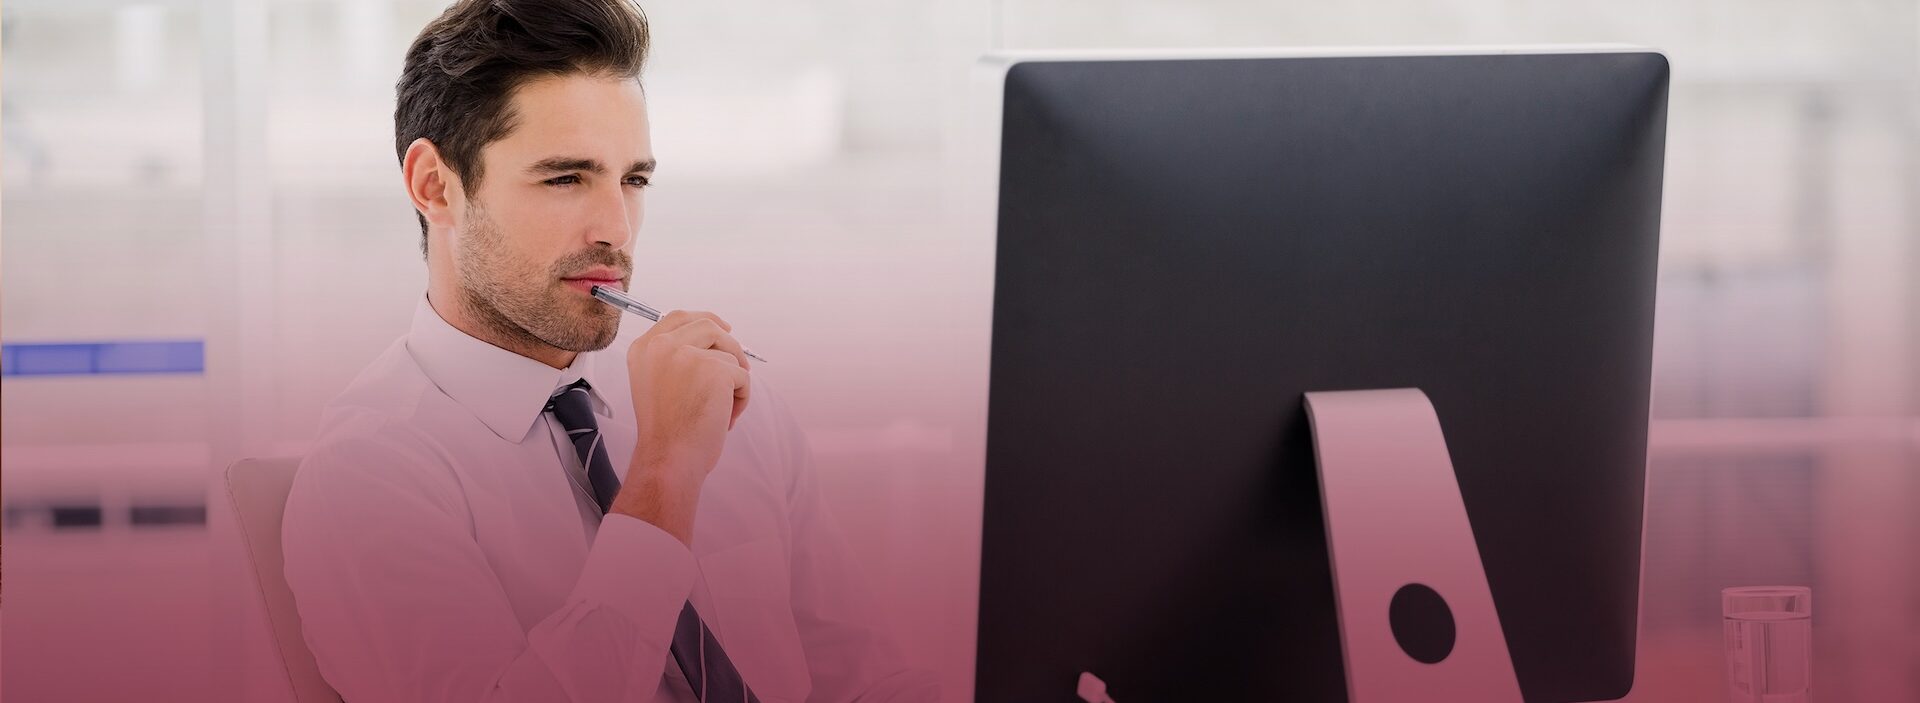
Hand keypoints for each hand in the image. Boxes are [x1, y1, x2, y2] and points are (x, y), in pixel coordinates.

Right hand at [611, 310, 750, 544]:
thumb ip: (673, 358)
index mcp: (644, 348)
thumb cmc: (666, 431)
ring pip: (729, 351)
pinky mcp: (714, 369)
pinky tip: (725, 418)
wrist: (668, 458)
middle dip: (729, 346)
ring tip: (724, 407)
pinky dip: (742, 398)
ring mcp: (687, 354)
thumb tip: (714, 338)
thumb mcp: (656, 383)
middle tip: (740, 368)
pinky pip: (743, 375)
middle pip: (708, 326)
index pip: (678, 317)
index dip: (705, 320)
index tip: (724, 328)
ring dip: (735, 378)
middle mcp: (661, 346)